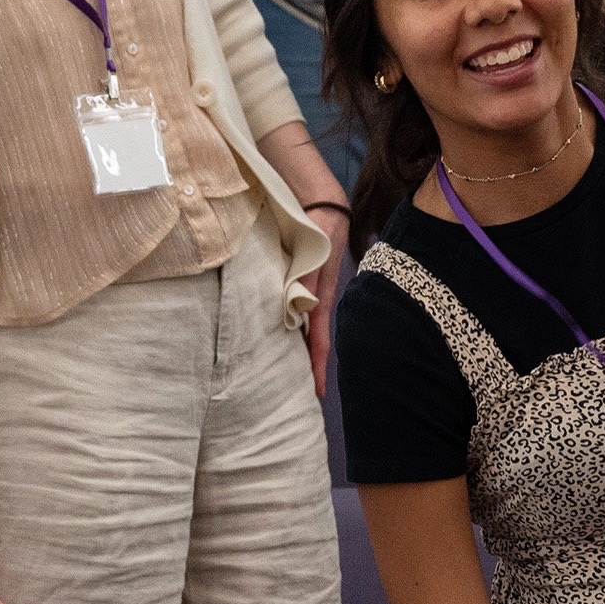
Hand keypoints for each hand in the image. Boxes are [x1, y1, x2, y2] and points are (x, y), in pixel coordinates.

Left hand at [298, 215, 346, 392]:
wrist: (325, 209)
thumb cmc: (320, 234)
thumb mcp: (312, 261)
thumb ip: (303, 284)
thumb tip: (296, 310)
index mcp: (322, 302)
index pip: (319, 344)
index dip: (318, 369)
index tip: (317, 394)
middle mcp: (317, 303)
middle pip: (311, 342)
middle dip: (307, 366)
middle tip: (296, 392)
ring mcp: (311, 294)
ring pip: (302, 329)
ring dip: (296, 348)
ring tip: (285, 370)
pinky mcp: (304, 284)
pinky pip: (296, 312)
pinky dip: (291, 327)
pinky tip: (279, 333)